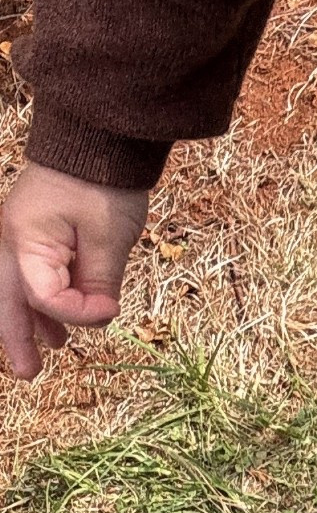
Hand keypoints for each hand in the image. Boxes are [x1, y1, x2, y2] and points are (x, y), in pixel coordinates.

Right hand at [0, 162, 148, 380]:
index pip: (46, 298)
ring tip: (44, 355)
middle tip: (29, 374)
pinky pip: (32, 275)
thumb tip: (98, 315)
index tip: (110, 312)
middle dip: (17, 339)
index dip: (78, 313)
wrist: (98, 139)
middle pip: (8, 301)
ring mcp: (21, 236)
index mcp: (25, 241)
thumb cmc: (103, 183)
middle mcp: (13, 241)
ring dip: (31, 322)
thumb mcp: (108, 238)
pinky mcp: (37, 234)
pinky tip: (57, 325)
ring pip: (17, 291)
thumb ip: (99, 282)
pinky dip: (43, 301)